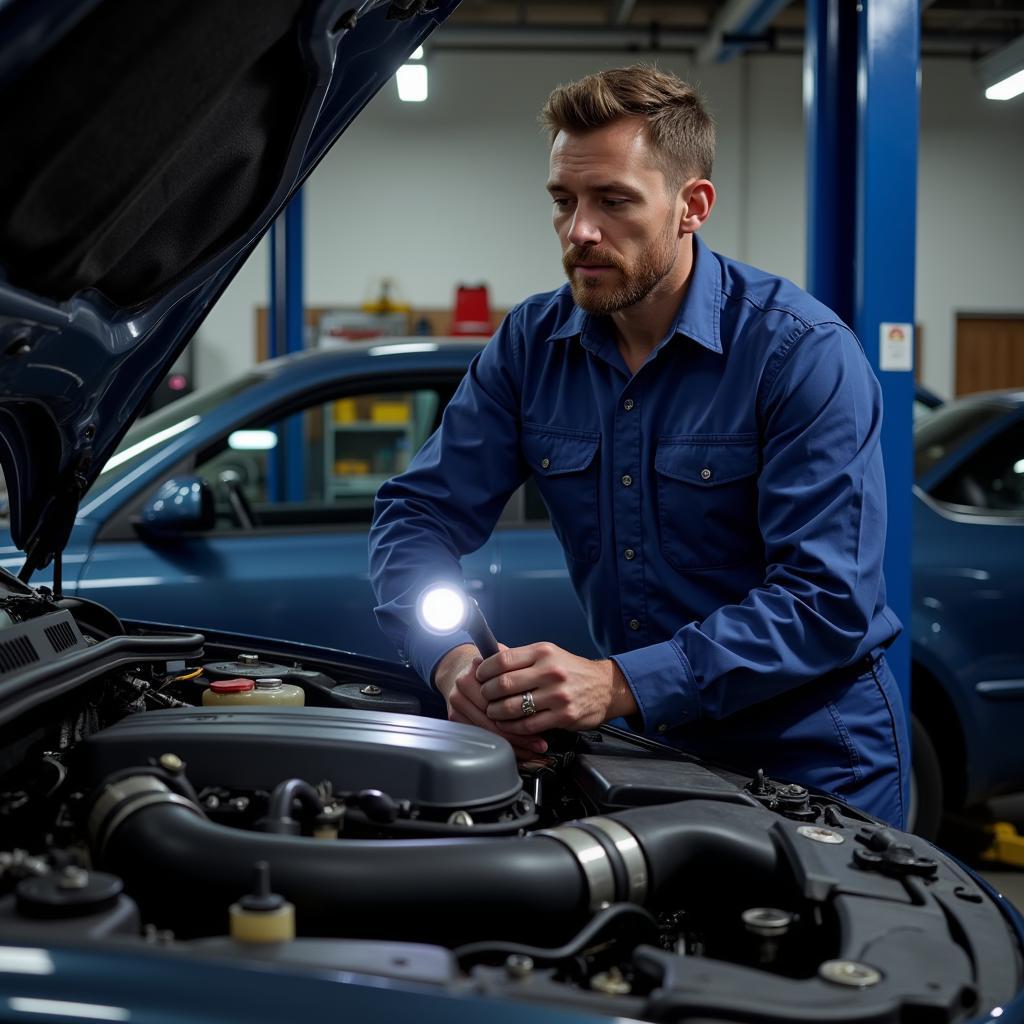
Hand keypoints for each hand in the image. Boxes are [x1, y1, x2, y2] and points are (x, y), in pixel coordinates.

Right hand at [433, 644, 547, 759]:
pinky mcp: (454, 717)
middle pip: (493, 718)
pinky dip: (501, 746)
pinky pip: (481, 736)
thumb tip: (544, 689)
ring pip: (488, 731)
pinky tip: (519, 751)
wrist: (463, 668)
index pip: (501, 697)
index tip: (544, 720)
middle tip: (541, 744)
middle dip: (519, 734)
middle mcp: (463, 686)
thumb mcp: (506, 663)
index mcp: (477, 671)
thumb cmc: (493, 669)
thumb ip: (520, 671)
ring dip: (512, 744)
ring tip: (533, 750)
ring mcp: (457, 703)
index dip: (523, 710)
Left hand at [475, 642, 636, 735]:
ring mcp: (558, 695)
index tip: (480, 676)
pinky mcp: (563, 716)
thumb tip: (489, 653)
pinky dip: (512, 727)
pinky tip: (507, 724)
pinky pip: (528, 725)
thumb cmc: (571, 670)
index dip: (485, 669)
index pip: (503, 659)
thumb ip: (520, 656)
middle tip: (484, 696)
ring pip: (513, 707)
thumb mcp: (548, 654)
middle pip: (504, 684)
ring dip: (496, 712)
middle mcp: (550, 671)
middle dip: (487, 693)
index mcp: (543, 652)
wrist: (605, 687)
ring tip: (493, 712)